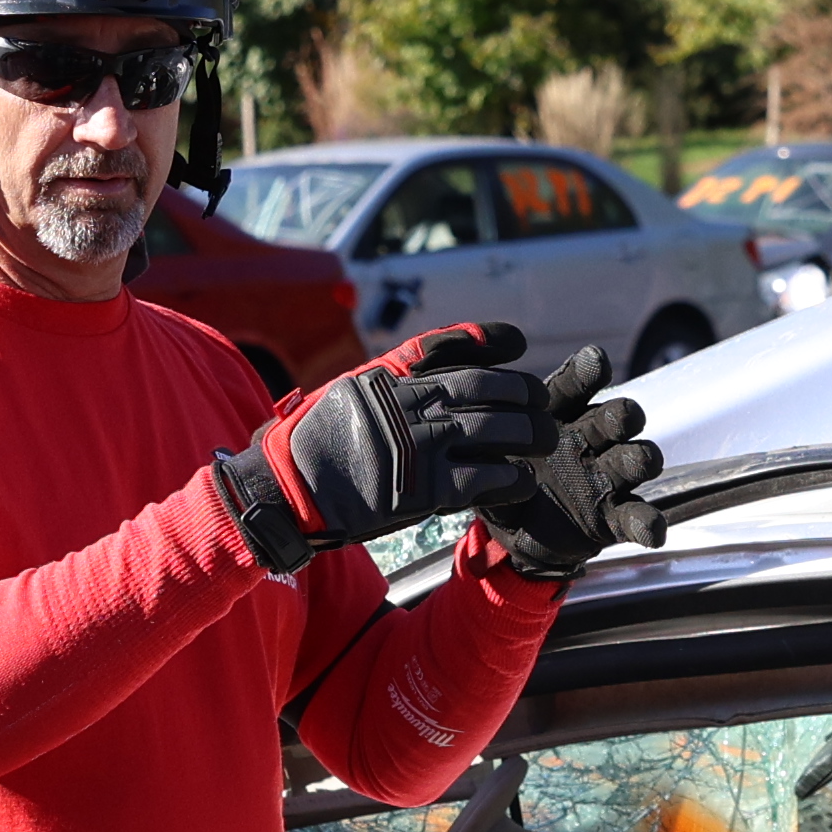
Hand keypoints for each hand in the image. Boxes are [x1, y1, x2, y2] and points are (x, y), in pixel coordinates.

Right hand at [217, 322, 564, 575]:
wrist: (286, 490)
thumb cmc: (311, 443)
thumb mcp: (346, 391)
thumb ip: (387, 375)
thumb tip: (422, 365)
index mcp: (390, 376)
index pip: (450, 347)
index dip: (490, 341)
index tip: (517, 342)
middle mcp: (409, 404)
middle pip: (485, 387)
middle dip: (522, 392)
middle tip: (541, 402)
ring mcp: (419, 444)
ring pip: (493, 431)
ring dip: (528, 434)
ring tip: (545, 440)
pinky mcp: (423, 489)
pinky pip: (482, 479)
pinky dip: (509, 478)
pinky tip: (522, 480)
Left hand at [472, 347, 661, 580]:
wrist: (514, 532)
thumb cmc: (501, 479)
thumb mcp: (483, 460)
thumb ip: (482, 448)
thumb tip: (473, 435)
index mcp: (558, 415)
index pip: (575, 385)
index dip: (587, 372)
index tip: (594, 361)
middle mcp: (589, 439)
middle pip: (616, 417)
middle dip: (621, 415)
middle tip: (621, 416)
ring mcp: (606, 477)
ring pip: (634, 459)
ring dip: (641, 457)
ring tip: (642, 461)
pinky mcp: (614, 515)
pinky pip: (636, 516)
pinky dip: (648, 522)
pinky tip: (654, 530)